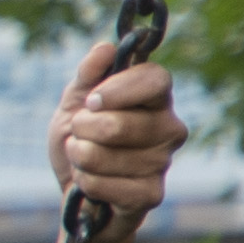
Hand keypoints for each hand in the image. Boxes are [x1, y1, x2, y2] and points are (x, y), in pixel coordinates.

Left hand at [50, 38, 184, 218]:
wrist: (78, 193)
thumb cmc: (80, 141)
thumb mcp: (74, 103)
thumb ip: (88, 75)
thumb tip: (105, 48)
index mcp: (155, 99)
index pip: (155, 79)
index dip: (118, 89)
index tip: (91, 101)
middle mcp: (169, 128)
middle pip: (121, 123)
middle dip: (83, 129)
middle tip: (78, 132)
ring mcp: (163, 162)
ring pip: (108, 156)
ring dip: (80, 157)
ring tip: (82, 157)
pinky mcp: (151, 194)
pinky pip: (107, 184)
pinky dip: (86, 181)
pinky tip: (88, 181)